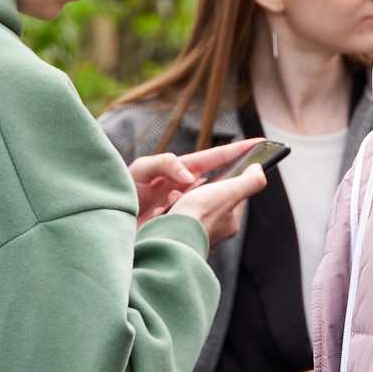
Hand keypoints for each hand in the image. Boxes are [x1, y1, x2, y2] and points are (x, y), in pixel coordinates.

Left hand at [130, 139, 260, 223]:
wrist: (111, 229)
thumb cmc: (123, 196)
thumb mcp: (140, 170)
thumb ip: (165, 163)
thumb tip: (188, 177)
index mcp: (184, 171)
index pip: (216, 158)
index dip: (238, 150)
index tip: (261, 142)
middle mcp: (190, 190)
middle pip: (217, 185)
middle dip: (212, 190)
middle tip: (191, 194)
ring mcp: (190, 210)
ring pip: (206, 207)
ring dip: (188, 207)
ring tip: (163, 208)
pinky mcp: (187, 229)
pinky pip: (195, 224)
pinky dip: (179, 221)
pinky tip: (160, 221)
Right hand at [170, 163, 266, 246]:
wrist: (171, 238)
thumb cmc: (198, 216)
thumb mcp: (229, 191)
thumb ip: (250, 181)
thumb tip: (259, 171)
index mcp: (231, 223)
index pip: (237, 197)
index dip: (230, 183)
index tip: (220, 175)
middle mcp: (217, 234)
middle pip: (216, 205)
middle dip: (205, 192)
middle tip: (194, 185)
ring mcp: (198, 238)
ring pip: (197, 214)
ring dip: (188, 203)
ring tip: (179, 196)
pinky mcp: (181, 240)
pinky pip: (181, 222)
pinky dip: (176, 214)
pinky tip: (170, 210)